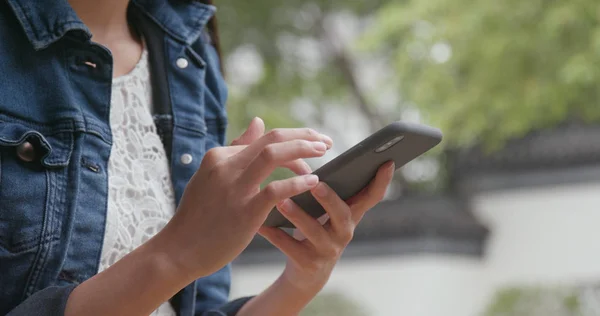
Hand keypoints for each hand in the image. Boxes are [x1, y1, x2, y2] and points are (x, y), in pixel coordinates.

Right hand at [157, 118, 332, 278]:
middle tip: (326, 142)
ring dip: (303, 150)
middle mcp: (226, 166)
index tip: (311, 148)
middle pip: (272, 139)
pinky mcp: (244, 211)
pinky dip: (297, 183)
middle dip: (304, 137)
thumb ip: (237, 149)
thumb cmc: (198, 215)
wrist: (178, 251)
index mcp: (220, 156)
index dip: (292, 141)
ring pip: (273, 155)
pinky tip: (313, 182)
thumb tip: (258, 121)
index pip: (264, 139)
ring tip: (323, 154)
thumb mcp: (213, 176)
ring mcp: (234, 188)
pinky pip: (276, 189)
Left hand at [258, 162, 394, 293]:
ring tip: (281, 202)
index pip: (371, 196)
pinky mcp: (308, 263)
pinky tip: (260, 224)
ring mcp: (327, 249)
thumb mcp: (325, 207)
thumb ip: (324, 181)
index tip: (388, 161)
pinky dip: (274, 234)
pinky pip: (290, 247)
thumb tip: (314, 141)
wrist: (304, 271)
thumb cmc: (314, 226)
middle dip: (330, 198)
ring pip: (315, 232)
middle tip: (316, 183)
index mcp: (350, 213)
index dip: (382, 181)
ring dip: (298, 215)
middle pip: (342, 214)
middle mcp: (344, 231)